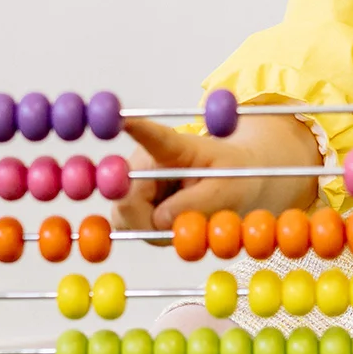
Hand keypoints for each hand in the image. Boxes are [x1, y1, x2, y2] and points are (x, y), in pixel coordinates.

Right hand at [109, 111, 323, 234]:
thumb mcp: (228, 189)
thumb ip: (197, 203)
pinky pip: (129, 226)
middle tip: (181, 225)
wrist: (231, 182)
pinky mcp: (130, 201)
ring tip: (181, 217)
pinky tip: (170, 220)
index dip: (135, 129)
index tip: (120, 119)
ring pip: (124, 217)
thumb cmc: (232, 177)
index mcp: (173, 147)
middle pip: (126, 199)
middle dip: (149, 222)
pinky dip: (151, 233)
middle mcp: (144, 160)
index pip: (153, 136)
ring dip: (153, 229)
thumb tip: (159, 219)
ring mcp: (132, 180)